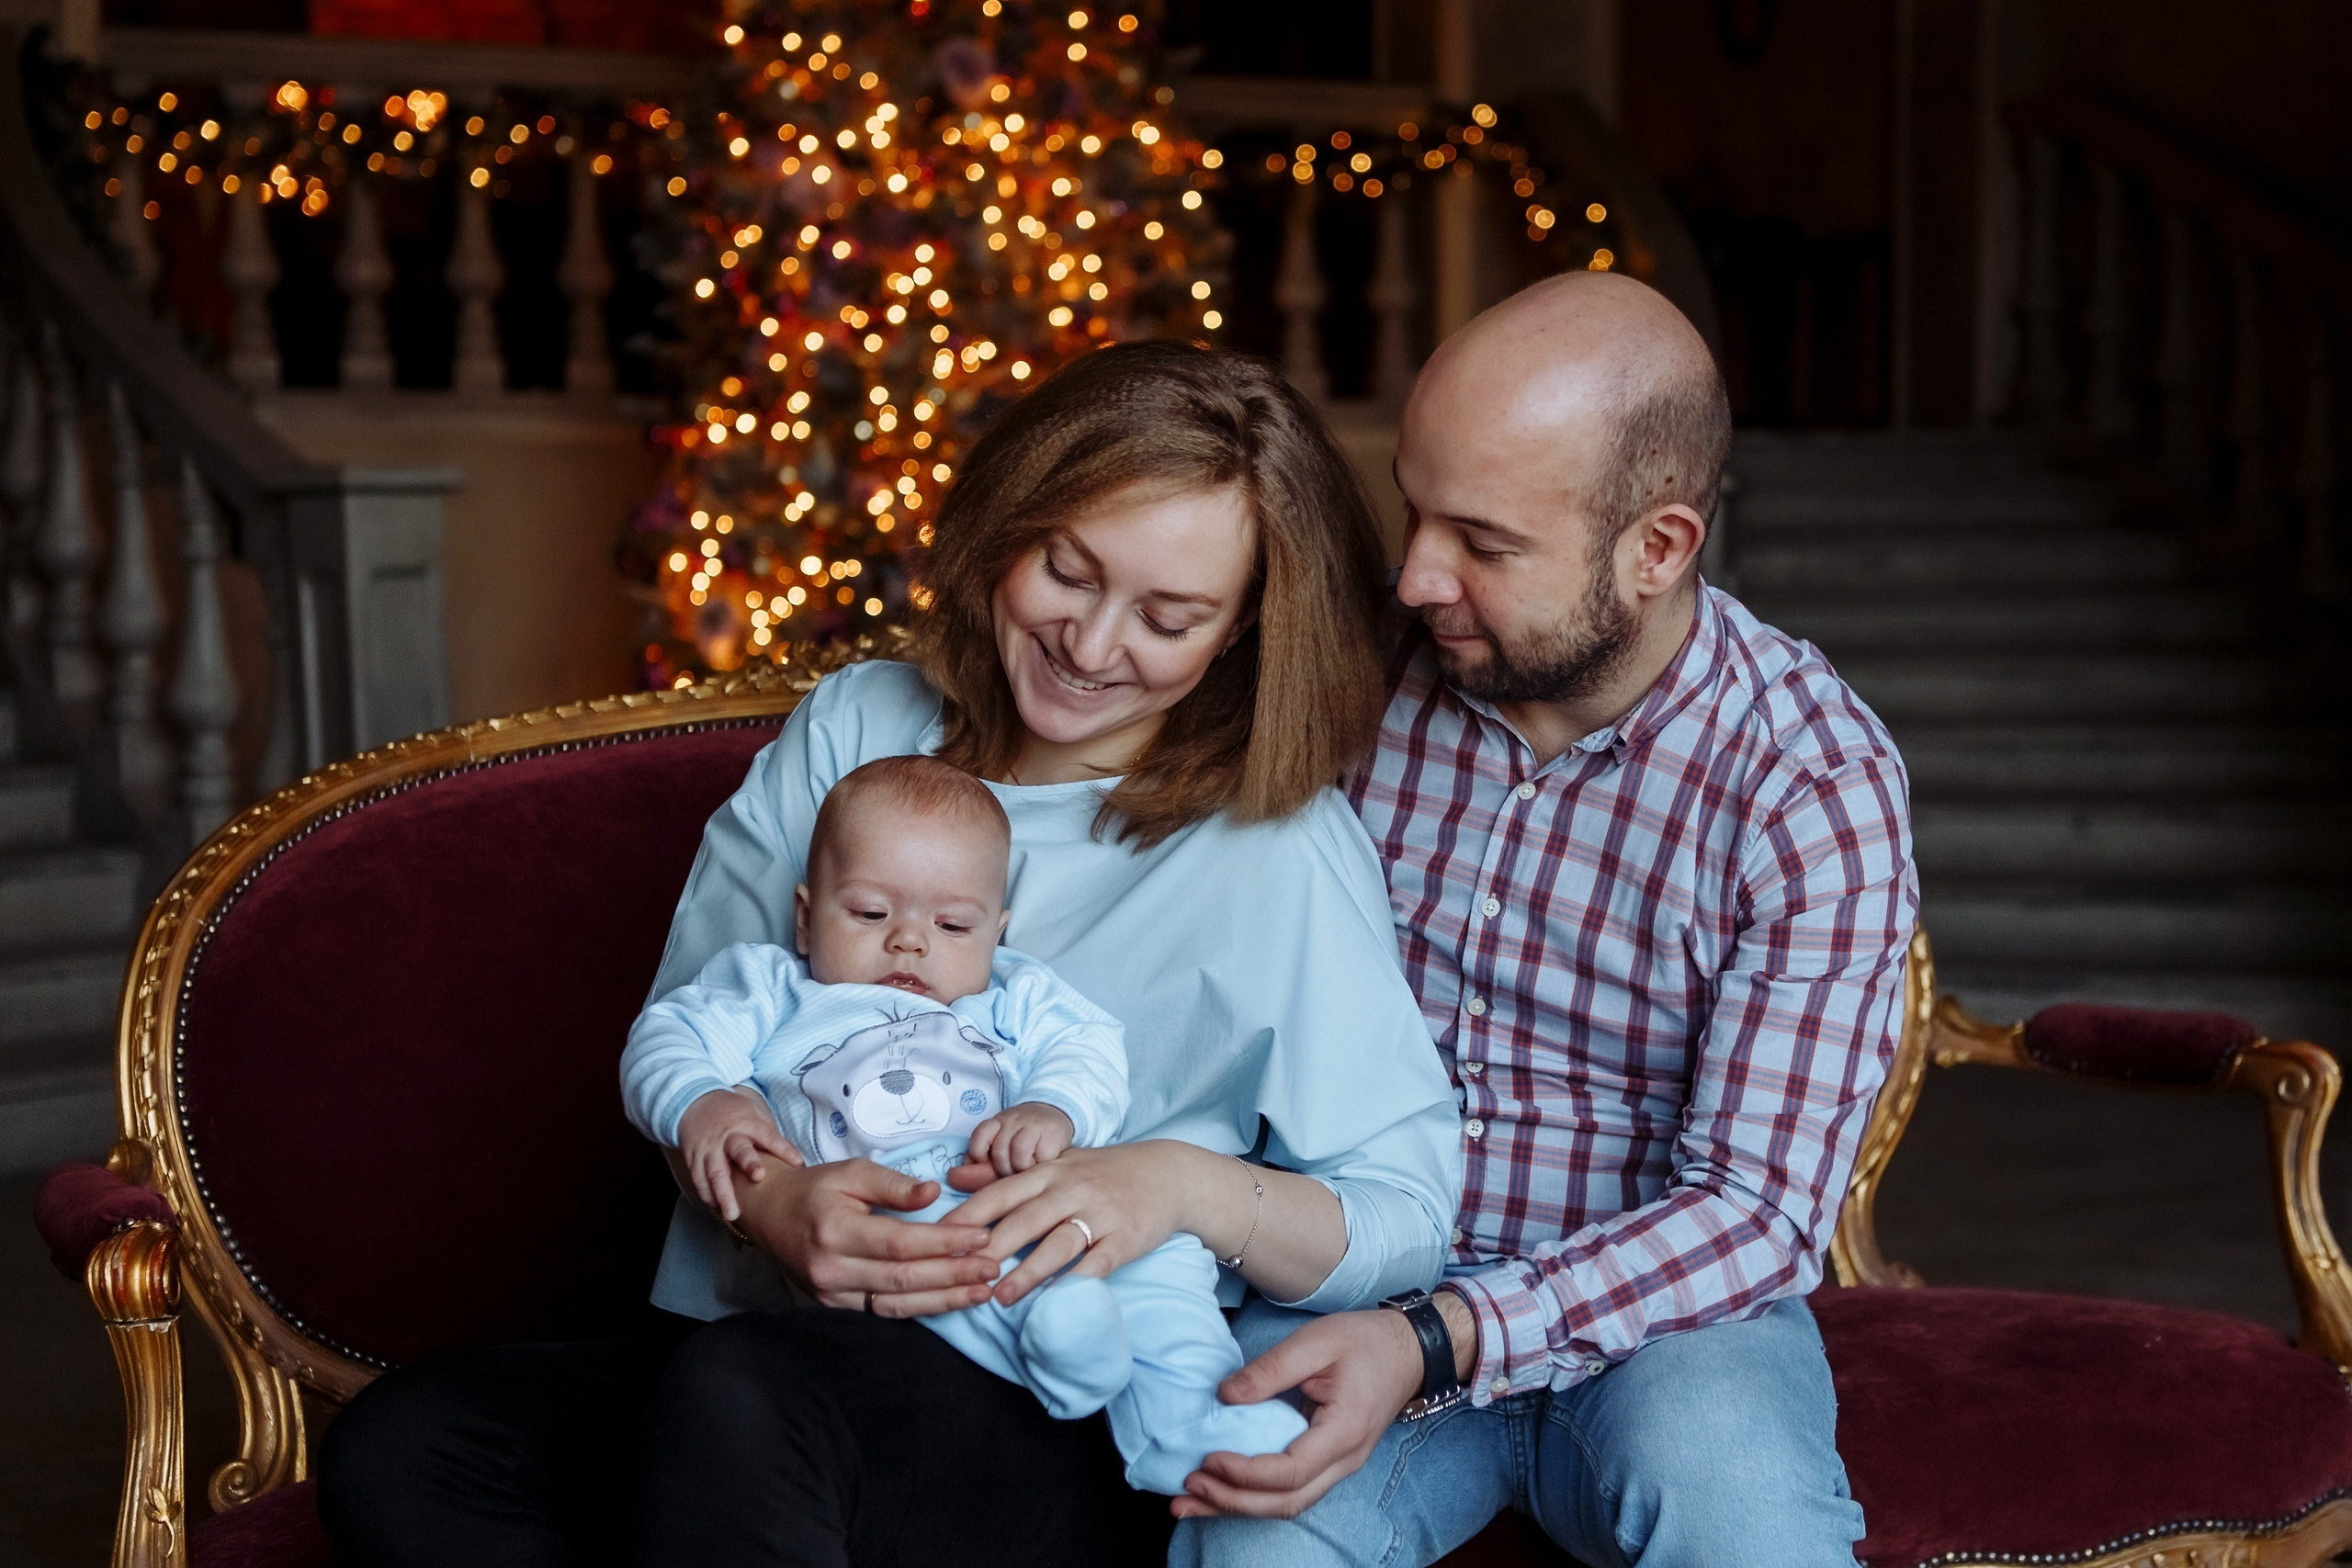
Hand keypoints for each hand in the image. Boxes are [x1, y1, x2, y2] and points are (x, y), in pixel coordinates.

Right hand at [676, 1087, 802, 1222]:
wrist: (696, 1103)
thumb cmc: (734, 1113)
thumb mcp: (754, 1114)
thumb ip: (770, 1136)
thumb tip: (794, 1160)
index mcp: (748, 1124)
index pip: (768, 1136)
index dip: (783, 1149)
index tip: (797, 1162)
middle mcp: (728, 1136)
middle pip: (739, 1150)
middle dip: (749, 1163)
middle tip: (759, 1177)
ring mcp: (709, 1148)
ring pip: (716, 1172)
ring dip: (724, 1194)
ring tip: (732, 1214)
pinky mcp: (693, 1158)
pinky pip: (698, 1179)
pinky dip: (706, 1194)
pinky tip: (716, 1208)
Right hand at [733, 1155, 1000, 1317]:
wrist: (768, 1216)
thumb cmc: (814, 1189)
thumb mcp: (851, 1172)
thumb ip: (893, 1185)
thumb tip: (933, 1193)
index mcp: (835, 1231)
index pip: (901, 1243)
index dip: (945, 1242)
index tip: (982, 1237)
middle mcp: (832, 1269)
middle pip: (904, 1278)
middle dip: (954, 1275)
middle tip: (993, 1269)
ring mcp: (831, 1295)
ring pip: (897, 1304)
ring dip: (945, 1300)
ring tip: (983, 1293)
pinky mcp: (835, 1307)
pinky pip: (884, 1312)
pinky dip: (921, 1308)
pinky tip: (950, 1302)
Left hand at [943, 1141, 1190, 1306]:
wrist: (1169, 1175)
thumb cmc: (1103, 1172)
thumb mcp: (1058, 1164)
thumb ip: (1008, 1177)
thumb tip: (955, 1179)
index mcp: (1050, 1171)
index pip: (1002, 1192)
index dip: (970, 1216)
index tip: (940, 1238)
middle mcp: (1072, 1189)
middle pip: (1025, 1219)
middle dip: (991, 1248)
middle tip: (960, 1274)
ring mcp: (1100, 1214)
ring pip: (1058, 1244)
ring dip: (1027, 1272)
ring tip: (1000, 1297)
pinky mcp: (1125, 1239)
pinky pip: (1097, 1263)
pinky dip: (1075, 1282)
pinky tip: (1054, 1300)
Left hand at [966, 1101, 1075, 1175]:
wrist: (1055, 1116)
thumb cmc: (1023, 1138)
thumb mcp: (1001, 1143)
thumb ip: (980, 1162)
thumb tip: (955, 1177)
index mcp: (997, 1122)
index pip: (981, 1134)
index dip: (978, 1152)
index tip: (984, 1162)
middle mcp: (1013, 1120)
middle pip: (999, 1151)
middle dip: (1003, 1169)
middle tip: (1011, 1172)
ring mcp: (1032, 1126)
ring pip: (1017, 1155)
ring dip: (1019, 1170)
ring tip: (1025, 1171)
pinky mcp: (1051, 1136)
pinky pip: (1038, 1159)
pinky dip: (1036, 1167)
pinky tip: (1039, 1165)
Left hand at [1168, 1308, 1423, 1520]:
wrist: (1408, 1350)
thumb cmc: (1365, 1342)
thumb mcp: (1315, 1342)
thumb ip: (1268, 1371)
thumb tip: (1223, 1397)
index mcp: (1343, 1432)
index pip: (1289, 1471)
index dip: (1245, 1473)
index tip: (1208, 1458)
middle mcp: (1344, 1461)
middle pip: (1286, 1502)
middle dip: (1232, 1501)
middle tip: (1188, 1487)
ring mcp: (1339, 1467)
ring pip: (1287, 1504)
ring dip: (1237, 1507)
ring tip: (1190, 1501)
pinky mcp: (1328, 1463)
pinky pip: (1290, 1491)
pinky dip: (1253, 1496)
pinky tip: (1221, 1491)